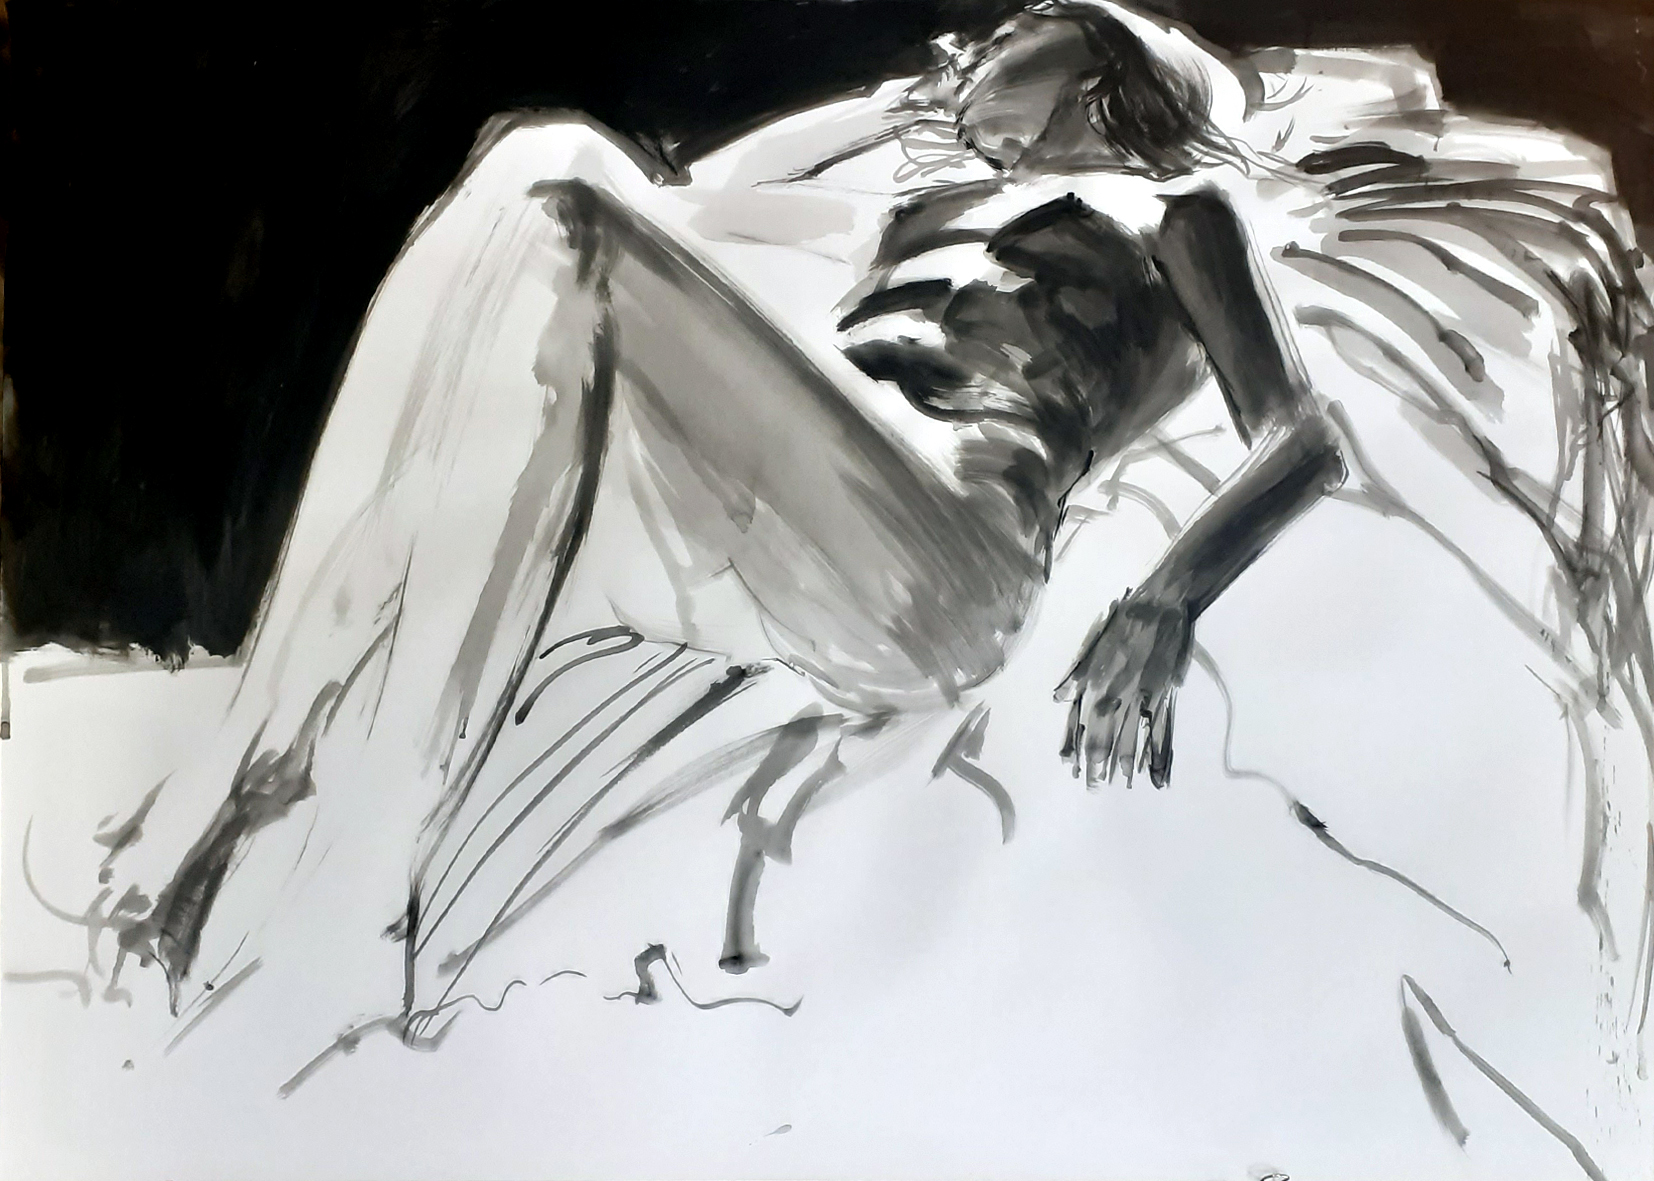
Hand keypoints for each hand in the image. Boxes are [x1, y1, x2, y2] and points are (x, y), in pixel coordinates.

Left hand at [1056, 588, 1193, 788]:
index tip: (1071, 769)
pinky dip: (1158, 758)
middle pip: (1103, 741)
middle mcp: (1115, 699)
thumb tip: (1058, 700)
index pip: (1080, 726)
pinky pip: (1160, 735)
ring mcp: (1142, 702)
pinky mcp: (1165, 700)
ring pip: (1130, 742)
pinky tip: (1156, 776)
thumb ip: (1075, 679)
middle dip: (1097, 767)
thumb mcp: (1090, 650)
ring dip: (1124, 766)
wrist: (1159, 608)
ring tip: (1122, 784)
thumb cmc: (1122, 625)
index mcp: (1094, 686)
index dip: (1075, 749)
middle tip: (1094, 787)